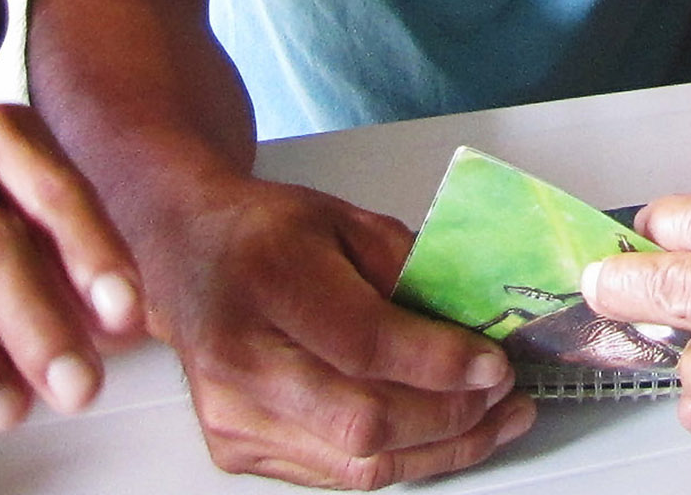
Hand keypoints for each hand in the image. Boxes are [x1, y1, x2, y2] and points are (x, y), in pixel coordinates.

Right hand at [135, 174, 531, 486]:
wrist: (188, 256)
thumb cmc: (265, 233)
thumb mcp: (345, 220)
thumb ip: (409, 270)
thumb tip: (475, 324)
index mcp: (267, 280)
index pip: (365, 345)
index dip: (440, 364)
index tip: (494, 363)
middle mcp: (241, 359)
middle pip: (363, 419)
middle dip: (451, 414)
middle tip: (503, 393)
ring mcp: (235, 416)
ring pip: (357, 463)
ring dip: (441, 449)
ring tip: (495, 422)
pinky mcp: (239, 450)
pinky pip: (337, 473)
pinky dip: (400, 457)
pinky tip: (444, 436)